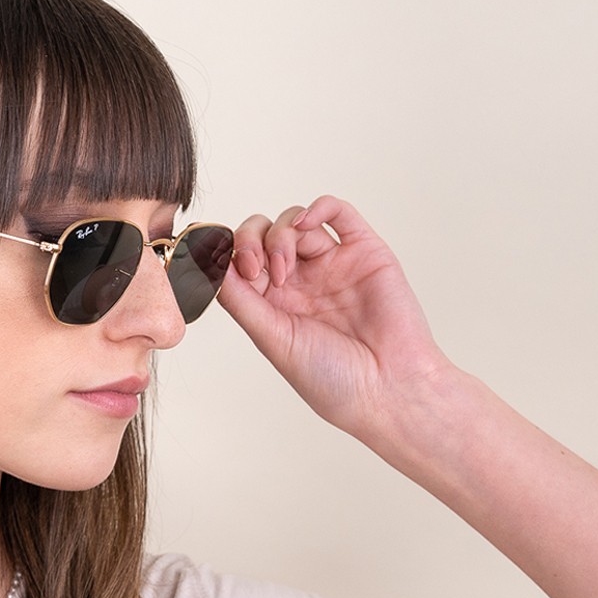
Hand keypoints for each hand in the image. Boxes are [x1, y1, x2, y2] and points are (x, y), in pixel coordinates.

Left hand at [219, 195, 452, 441]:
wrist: (387, 389)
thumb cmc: (333, 379)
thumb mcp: (272, 338)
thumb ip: (240, 300)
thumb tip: (209, 264)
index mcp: (274, 303)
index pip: (240, 261)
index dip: (228, 256)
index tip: (228, 270)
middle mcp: (301, 281)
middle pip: (262, 235)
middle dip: (250, 241)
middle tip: (255, 267)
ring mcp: (332, 264)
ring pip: (294, 222)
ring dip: (279, 235)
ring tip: (285, 268)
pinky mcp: (364, 252)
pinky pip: (338, 213)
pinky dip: (317, 208)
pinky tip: (304, 224)